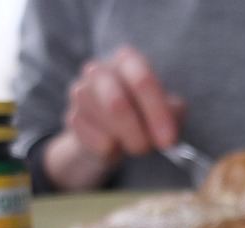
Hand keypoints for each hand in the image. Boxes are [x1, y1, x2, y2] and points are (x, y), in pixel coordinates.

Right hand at [44, 46, 183, 189]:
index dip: (157, 112)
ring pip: (105, 125)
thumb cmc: (143, 114)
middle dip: (137, 131)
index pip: (142, 80)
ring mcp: (80, 93)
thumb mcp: (166, 109)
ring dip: (127, 142)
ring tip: (134, 143)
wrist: (111, 132)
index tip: (168, 140)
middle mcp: (98, 71)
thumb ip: (172, 115)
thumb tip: (167, 134)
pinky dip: (111, 150)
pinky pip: (95, 140)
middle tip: (149, 148)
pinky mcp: (72, 118)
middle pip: (117, 103)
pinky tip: (115, 143)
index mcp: (127, 60)